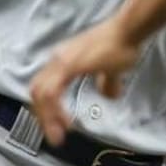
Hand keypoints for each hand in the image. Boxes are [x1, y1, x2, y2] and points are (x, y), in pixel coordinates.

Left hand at [28, 21, 143, 145]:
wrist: (128, 30)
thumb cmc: (122, 45)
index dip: (46, 106)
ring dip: (47, 117)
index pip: (43, 85)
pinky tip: (65, 123)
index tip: (55, 123)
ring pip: (41, 94)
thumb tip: (108, 95)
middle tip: (53, 133)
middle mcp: (58, 59)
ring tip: (57, 135)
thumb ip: (107, 82)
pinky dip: (54, 111)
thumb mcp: (112, 69)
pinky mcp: (67, 66)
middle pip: (36, 90)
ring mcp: (61, 61)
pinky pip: (52, 93)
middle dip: (42, 115)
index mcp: (64, 59)